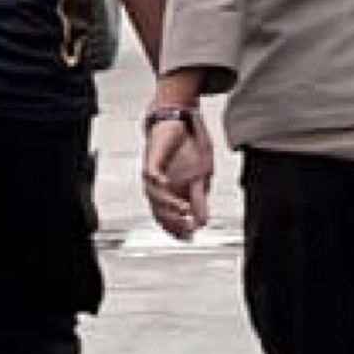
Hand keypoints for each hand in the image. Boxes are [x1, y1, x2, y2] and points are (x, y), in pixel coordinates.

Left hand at [143, 113, 215, 240]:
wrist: (181, 117)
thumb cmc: (190, 146)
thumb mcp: (202, 175)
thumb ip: (200, 198)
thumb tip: (203, 222)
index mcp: (171, 193)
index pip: (170, 218)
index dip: (178, 229)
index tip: (190, 236)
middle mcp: (159, 187)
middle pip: (161, 211)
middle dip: (174, 222)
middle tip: (188, 228)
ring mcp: (154, 173)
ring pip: (155, 196)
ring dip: (169, 205)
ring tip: (183, 211)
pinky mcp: (152, 158)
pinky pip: (150, 173)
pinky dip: (157, 180)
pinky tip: (165, 185)